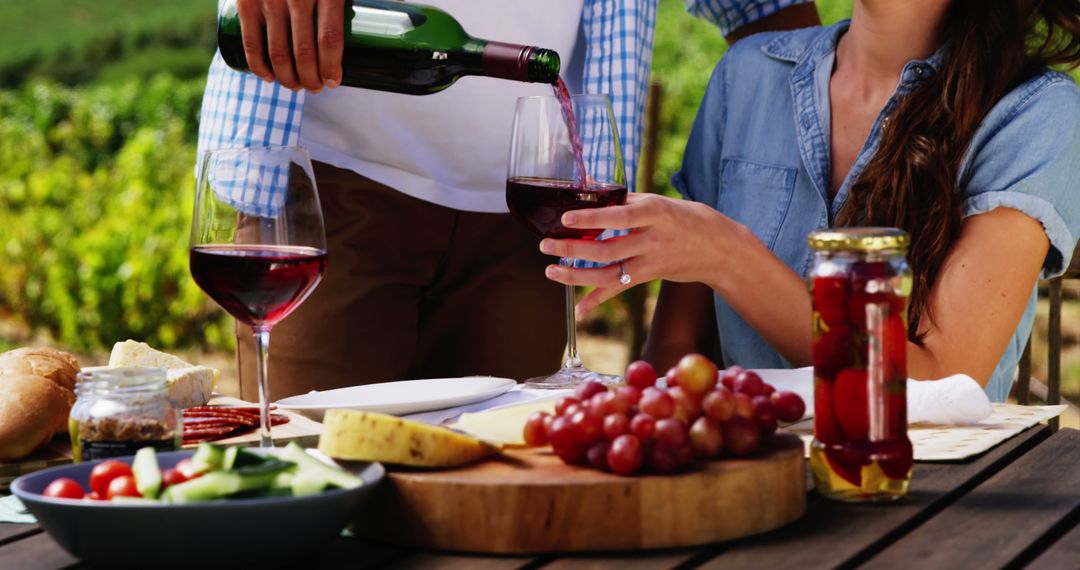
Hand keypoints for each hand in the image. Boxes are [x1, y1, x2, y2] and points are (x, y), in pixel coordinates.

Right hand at [236, 0, 345, 90]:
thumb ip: (347, 0)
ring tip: (296, 86)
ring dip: (288, 79)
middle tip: (316, 87)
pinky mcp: (246, 3)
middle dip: (311, 79)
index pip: (329, 39)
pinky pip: (252, 44)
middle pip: (305, 53)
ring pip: (279, 54)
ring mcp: (269, 0)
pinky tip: (269, 78)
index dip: (331, 67)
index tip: (334, 81)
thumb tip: (372, 31)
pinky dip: (260, 68)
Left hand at [539, 194, 742, 316]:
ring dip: (577, 275)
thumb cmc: (691, 219)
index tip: (567, 219)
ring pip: (610, 273)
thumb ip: (631, 201)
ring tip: (552, 271)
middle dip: (573, 248)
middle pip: (608, 248)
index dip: (592, 219)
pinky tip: (579, 310)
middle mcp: (653, 239)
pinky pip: (620, 289)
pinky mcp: (651, 276)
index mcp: (656, 213)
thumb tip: (596, 193)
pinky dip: (598, 300)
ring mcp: (652, 261)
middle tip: (546, 245)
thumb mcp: (664, 202)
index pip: (620, 216)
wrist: (723, 250)